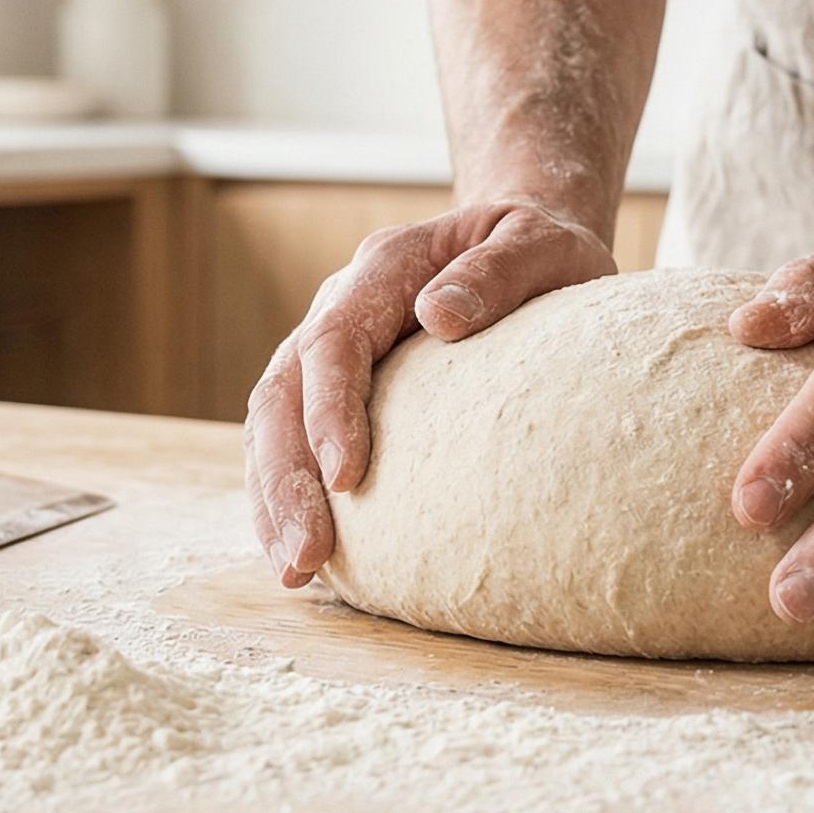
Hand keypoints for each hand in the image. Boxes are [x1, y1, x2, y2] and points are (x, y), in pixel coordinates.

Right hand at [246, 200, 618, 586]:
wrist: (525, 242)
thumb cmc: (540, 247)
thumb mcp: (541, 243)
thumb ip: (499, 271)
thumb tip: (440, 316)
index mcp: (384, 268)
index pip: (333, 340)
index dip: (330, 409)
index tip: (346, 478)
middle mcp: (342, 306)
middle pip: (282, 391)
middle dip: (284, 477)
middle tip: (305, 553)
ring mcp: (332, 349)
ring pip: (272, 423)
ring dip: (274, 499)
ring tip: (294, 570)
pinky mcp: (340, 389)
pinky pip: (295, 441)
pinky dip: (291, 497)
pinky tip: (308, 556)